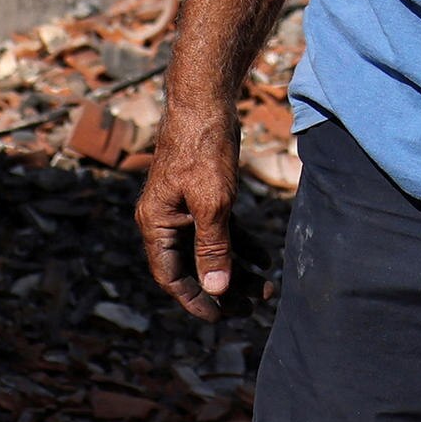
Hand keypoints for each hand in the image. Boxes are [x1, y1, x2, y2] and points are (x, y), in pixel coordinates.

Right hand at [134, 98, 243, 318]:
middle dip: (222, 289)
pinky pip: (222, 231)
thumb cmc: (202, 151)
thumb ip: (213, 249)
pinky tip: (264, 261)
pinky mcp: (205, 196)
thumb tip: (216, 289)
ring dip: (236, 270)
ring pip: (210, 250)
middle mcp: (166, 219)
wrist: (206, 104)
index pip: (170, 275)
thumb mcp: (212, 205)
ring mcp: (186, 208)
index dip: (194, 299)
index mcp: (156, 224)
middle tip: (250, 309)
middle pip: (192, 266)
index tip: (219, 318)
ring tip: (264, 291)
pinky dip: (242, 245)